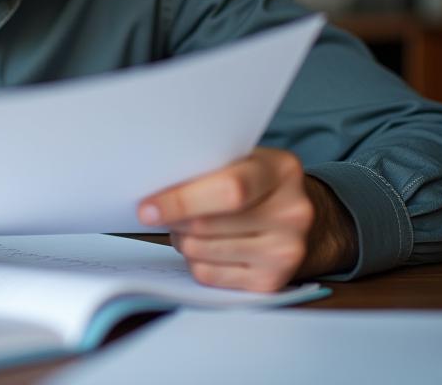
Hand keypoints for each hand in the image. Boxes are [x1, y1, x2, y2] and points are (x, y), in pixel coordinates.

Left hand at [138, 148, 356, 291]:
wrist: (294, 216)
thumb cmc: (254, 181)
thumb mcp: (241, 159)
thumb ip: (207, 166)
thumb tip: (152, 190)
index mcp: (282, 170)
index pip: (230, 190)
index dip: (182, 201)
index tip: (146, 208)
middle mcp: (293, 213)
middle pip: (208, 226)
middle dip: (173, 221)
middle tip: (157, 212)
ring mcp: (286, 251)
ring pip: (202, 252)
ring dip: (181, 240)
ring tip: (186, 226)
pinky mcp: (271, 282)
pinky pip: (209, 275)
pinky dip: (194, 260)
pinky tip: (203, 246)